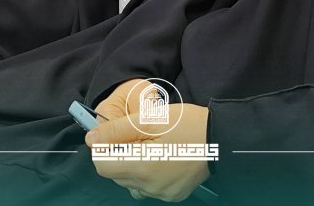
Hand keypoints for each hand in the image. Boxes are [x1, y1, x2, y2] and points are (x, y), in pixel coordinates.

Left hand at [87, 81, 211, 202]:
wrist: (222, 139)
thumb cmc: (187, 124)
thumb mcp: (149, 119)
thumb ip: (117, 130)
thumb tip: (91, 138)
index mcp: (141, 167)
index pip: (101, 165)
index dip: (103, 147)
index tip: (114, 134)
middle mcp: (149, 187)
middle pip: (115, 174)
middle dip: (118, 154)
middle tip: (137, 135)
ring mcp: (162, 194)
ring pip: (130, 182)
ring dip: (132, 164)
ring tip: (150, 145)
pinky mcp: (172, 195)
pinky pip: (148, 187)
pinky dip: (148, 173)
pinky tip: (162, 157)